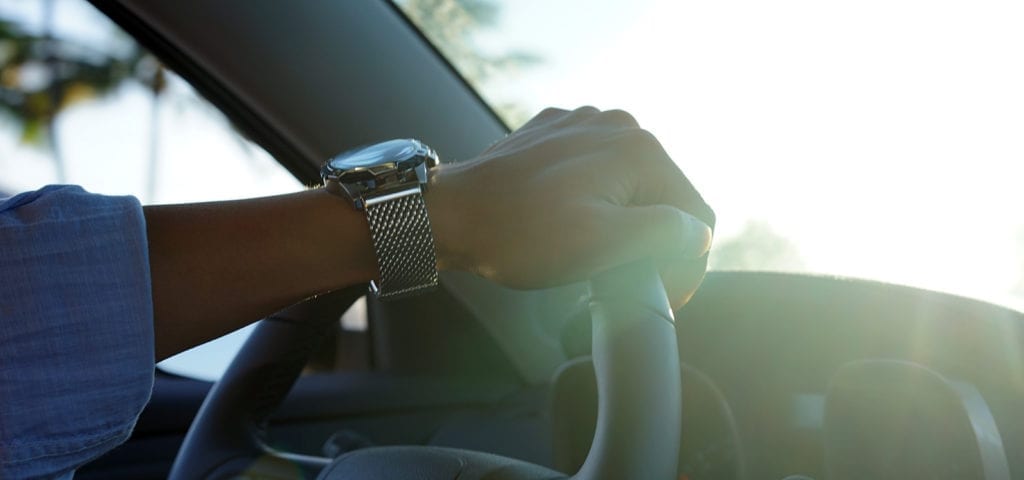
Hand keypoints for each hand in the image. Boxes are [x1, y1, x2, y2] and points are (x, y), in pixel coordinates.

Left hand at [426, 106, 714, 307]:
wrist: (449, 216)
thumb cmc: (520, 236)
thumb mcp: (606, 244)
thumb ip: (667, 233)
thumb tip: (698, 233)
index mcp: (639, 149)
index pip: (696, 214)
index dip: (689, 265)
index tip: (664, 298)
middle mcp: (617, 125)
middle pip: (664, 197)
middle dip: (655, 244)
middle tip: (626, 284)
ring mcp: (582, 124)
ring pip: (630, 185)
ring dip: (624, 225)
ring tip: (595, 260)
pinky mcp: (553, 134)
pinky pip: (594, 173)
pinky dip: (594, 203)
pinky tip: (568, 229)